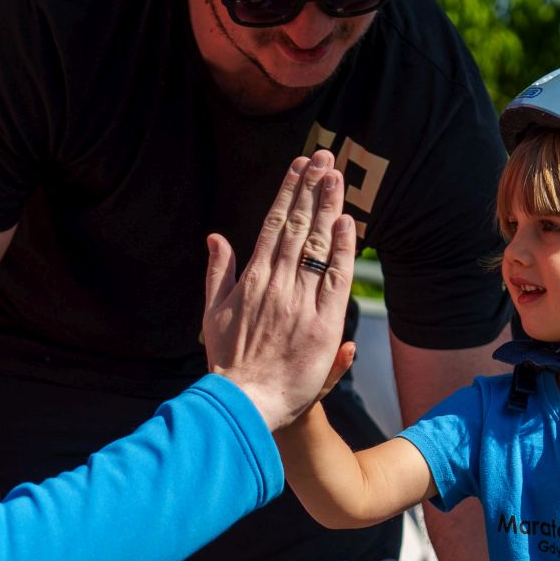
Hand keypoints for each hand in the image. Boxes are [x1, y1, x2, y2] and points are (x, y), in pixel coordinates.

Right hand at [204, 151, 359, 429]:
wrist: (245, 403)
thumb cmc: (227, 363)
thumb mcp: (212, 314)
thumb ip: (217, 273)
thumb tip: (216, 237)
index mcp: (251, 279)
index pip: (273, 225)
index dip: (288, 193)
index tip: (298, 167)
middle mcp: (277, 284)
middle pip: (298, 226)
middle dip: (311, 188)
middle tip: (324, 157)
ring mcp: (301, 302)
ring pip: (317, 245)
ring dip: (328, 207)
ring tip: (335, 175)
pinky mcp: (322, 324)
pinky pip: (336, 278)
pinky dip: (342, 249)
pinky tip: (347, 221)